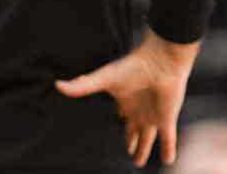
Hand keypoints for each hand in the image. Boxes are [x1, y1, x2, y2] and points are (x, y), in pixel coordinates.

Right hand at [55, 30, 199, 167]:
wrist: (161, 62)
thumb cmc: (134, 66)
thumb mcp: (105, 78)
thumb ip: (83, 85)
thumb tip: (58, 85)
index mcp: (125, 102)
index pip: (120, 117)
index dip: (117, 124)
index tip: (110, 131)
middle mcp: (139, 111)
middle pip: (134, 131)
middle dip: (131, 142)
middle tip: (128, 152)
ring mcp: (153, 116)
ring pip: (148, 139)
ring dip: (144, 151)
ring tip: (139, 163)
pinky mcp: (166, 119)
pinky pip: (167, 140)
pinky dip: (168, 150)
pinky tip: (168, 161)